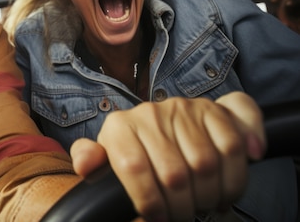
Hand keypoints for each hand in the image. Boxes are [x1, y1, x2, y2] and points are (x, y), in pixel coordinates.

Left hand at [70, 91, 264, 221]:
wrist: (160, 122)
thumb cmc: (130, 149)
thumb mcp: (107, 157)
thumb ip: (90, 159)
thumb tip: (84, 164)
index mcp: (119, 126)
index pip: (134, 168)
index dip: (150, 201)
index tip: (158, 219)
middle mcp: (150, 113)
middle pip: (174, 173)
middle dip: (182, 206)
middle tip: (183, 216)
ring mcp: (183, 109)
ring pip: (206, 163)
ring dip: (210, 195)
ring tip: (203, 204)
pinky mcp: (213, 110)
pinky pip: (233, 146)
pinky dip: (236, 173)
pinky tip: (227, 190)